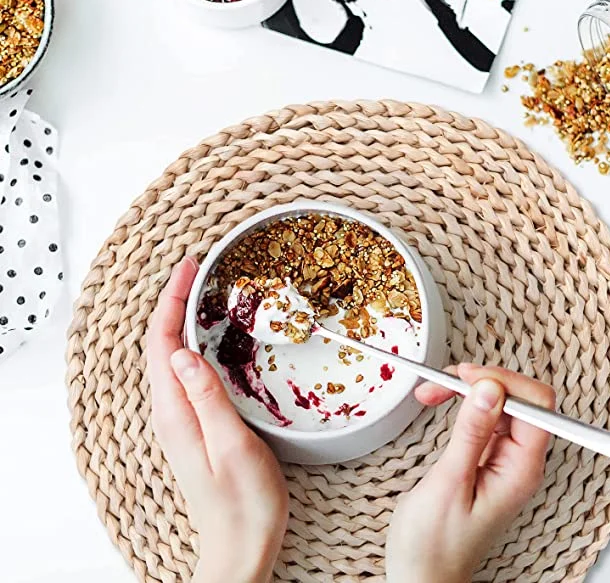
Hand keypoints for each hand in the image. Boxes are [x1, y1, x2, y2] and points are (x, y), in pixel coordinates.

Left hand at [148, 258, 288, 582]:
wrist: (241, 545)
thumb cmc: (244, 502)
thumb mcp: (232, 446)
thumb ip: (207, 398)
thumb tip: (183, 352)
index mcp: (175, 412)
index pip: (162, 343)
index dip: (171, 301)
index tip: (188, 268)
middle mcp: (170, 411)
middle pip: (160, 344)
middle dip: (172, 301)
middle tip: (196, 269)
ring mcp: (180, 418)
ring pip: (170, 356)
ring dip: (180, 319)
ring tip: (200, 292)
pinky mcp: (194, 423)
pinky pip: (184, 371)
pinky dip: (192, 342)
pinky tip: (209, 337)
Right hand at [386, 364, 554, 582]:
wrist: (422, 574)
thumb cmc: (434, 544)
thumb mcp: (448, 483)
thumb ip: (471, 433)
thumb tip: (489, 388)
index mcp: (521, 470)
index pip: (536, 405)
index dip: (503, 381)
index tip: (465, 377)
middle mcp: (520, 461)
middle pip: (520, 397)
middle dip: (482, 380)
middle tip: (443, 382)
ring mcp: (505, 458)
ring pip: (500, 401)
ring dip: (467, 388)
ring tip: (433, 392)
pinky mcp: (488, 456)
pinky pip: (485, 415)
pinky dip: (461, 402)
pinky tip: (441, 402)